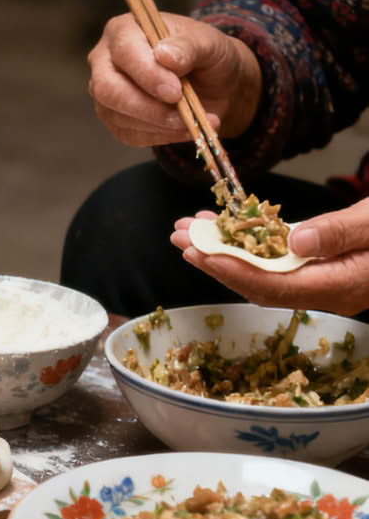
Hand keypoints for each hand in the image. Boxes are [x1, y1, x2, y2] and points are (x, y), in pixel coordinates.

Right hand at [88, 12, 261, 146]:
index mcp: (124, 31)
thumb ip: (189, 46)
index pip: (125, 52)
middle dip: (146, 106)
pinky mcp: (113, 118)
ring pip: (117, 115)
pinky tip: (183, 129)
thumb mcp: (210, 44)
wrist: (216, 84)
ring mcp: (105, 91)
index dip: (147, 74)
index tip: (175, 92)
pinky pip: (128, 134)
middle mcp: (105, 60)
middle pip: (107, 88)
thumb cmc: (208, 57)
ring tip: (194, 123)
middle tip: (181, 115)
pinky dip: (159, 136)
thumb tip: (165, 56)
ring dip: (159, 125)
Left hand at [171, 202, 368, 314]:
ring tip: (188, 229)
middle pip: (257, 281)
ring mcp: (320, 280)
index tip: (199, 253)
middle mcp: (325, 290)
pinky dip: (245, 244)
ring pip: (260, 270)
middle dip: (214, 259)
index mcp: (339, 286)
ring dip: (222, 249)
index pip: (274, 285)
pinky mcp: (318, 265)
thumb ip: (340, 233)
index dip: (232, 270)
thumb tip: (295, 243)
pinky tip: (220, 228)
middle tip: (179, 237)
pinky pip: (274, 260)